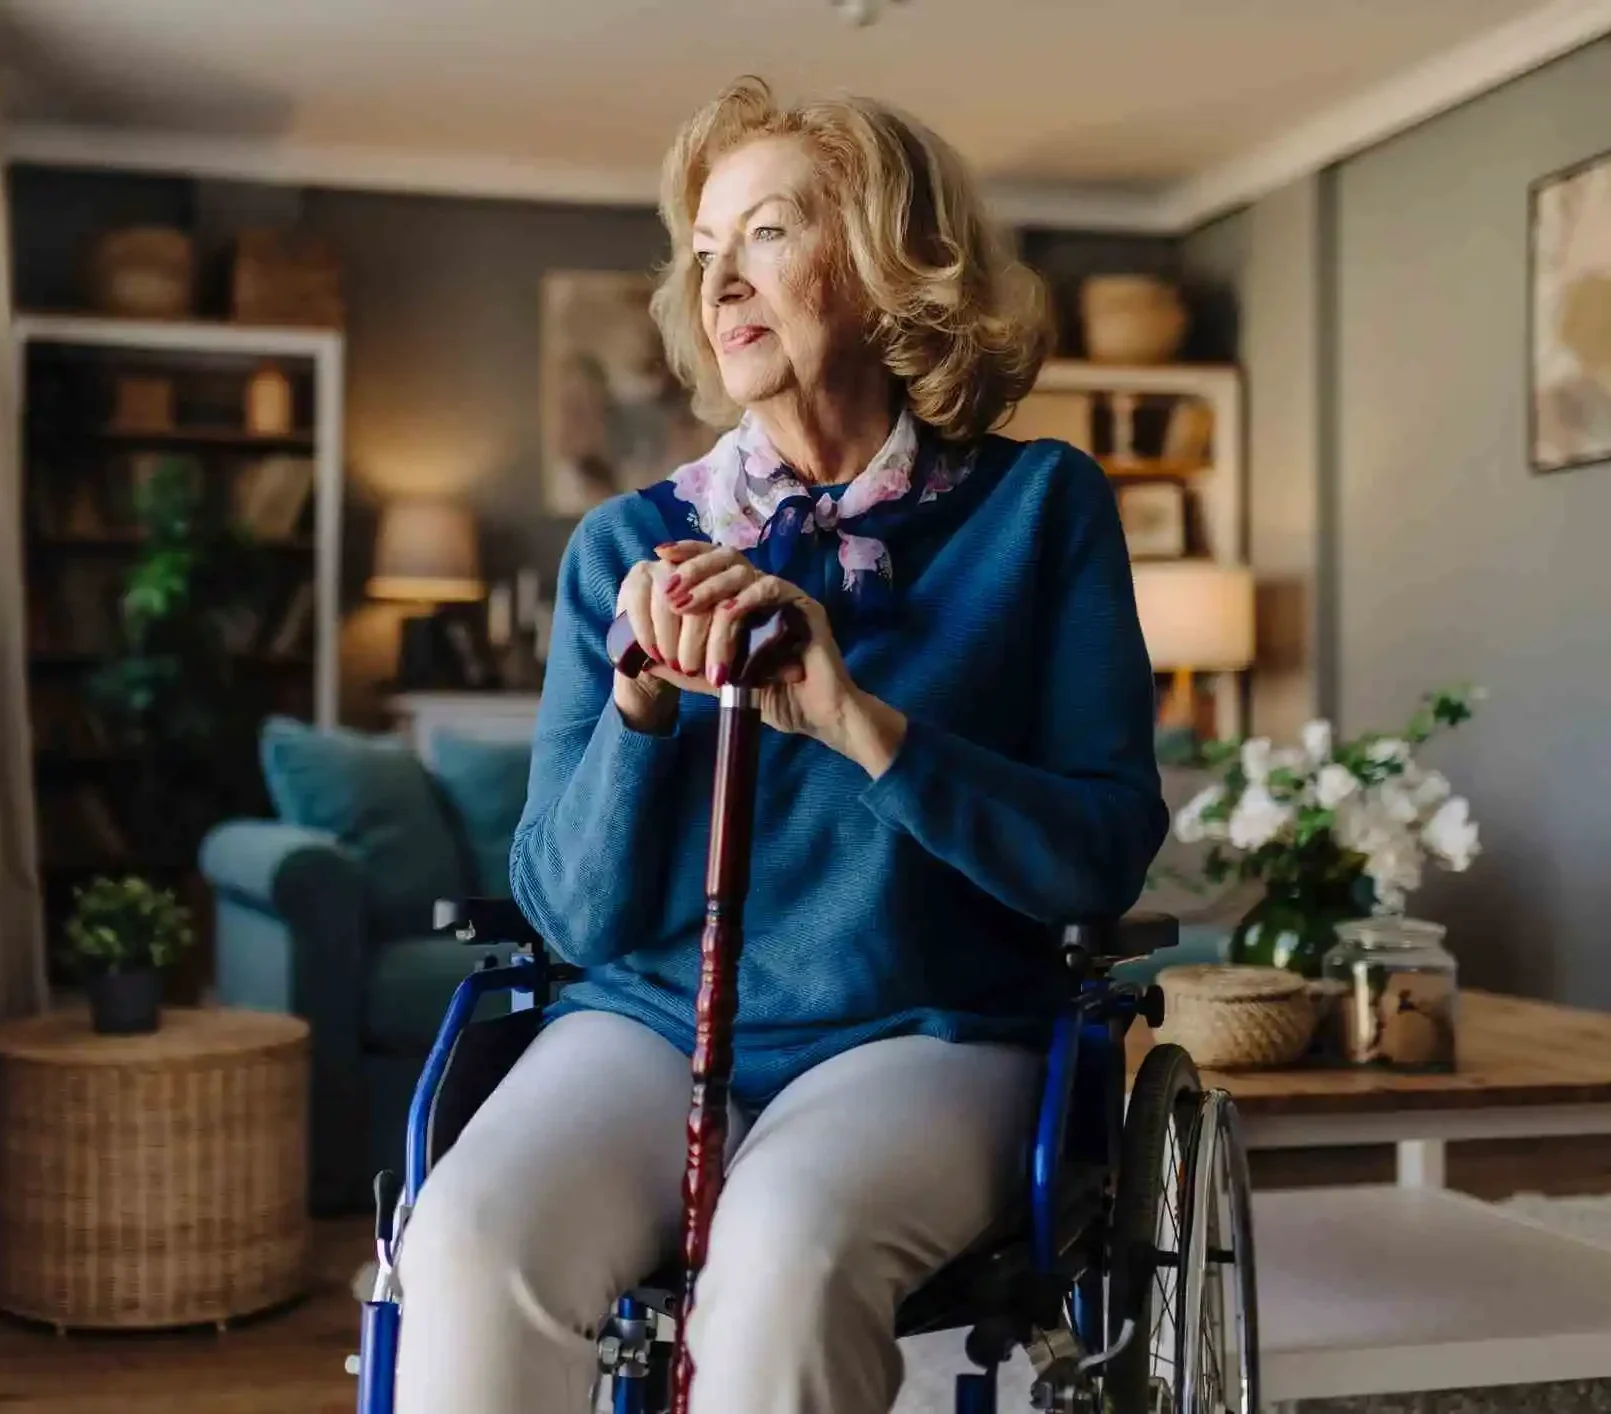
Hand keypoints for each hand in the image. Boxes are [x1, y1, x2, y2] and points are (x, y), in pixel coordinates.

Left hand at [634, 546, 907, 777]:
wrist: (815, 716)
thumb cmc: (772, 697)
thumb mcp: (719, 682)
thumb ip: (686, 671)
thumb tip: (644, 664)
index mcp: (745, 601)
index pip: (714, 564)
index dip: (688, 554)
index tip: (660, 556)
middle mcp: (764, 592)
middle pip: (725, 558)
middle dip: (693, 569)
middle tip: (669, 589)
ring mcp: (785, 597)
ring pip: (743, 573)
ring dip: (711, 586)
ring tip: (686, 604)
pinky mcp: (805, 608)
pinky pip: (773, 589)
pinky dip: (747, 598)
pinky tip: (727, 612)